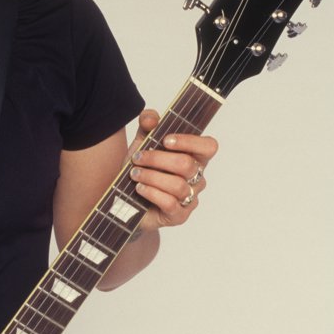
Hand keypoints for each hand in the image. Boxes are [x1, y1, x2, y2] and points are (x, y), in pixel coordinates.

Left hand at [127, 108, 217, 229]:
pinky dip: (151, 193)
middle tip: (137, 158)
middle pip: (187, 164)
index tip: (166, 140)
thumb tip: (151, 118)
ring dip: (151, 177)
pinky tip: (139, 189)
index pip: (209, 146)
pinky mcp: (179, 215)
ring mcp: (190, 197)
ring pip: (177, 185)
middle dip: (157, 159)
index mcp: (194, 157)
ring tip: (135, 174)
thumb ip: (147, 125)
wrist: (125, 201)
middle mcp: (197, 177)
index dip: (190, 141)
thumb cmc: (141, 171)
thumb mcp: (141, 144)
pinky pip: (170, 203)